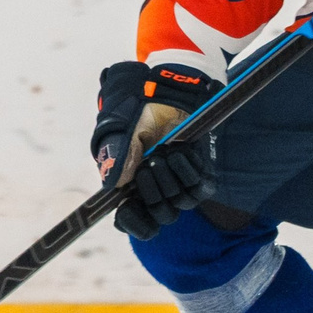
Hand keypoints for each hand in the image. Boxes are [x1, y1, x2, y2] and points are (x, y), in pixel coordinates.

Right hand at [90, 60, 215, 239]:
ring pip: (180, 204)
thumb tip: (112, 187)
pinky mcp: (198, 174)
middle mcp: (154, 190)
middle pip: (159, 215)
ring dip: (172, 180)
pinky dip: (190, 173)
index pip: (131, 221)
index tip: (129, 208)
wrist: (166, 91)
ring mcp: (178, 183)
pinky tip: (181, 151)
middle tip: (149, 165)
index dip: (133, 222)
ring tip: (164, 152)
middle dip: (153, 192)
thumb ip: (116, 155)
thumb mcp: (120, 128)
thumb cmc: (137, 109)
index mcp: (129, 186)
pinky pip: (200, 190)